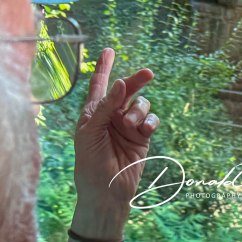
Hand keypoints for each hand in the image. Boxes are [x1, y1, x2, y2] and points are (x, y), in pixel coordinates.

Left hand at [71, 48, 158, 239]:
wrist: (106, 192)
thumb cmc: (90, 162)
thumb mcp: (91, 132)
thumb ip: (106, 106)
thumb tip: (120, 83)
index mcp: (93, 112)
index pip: (99, 84)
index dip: (103, 66)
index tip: (108, 50)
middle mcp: (111, 116)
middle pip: (126, 90)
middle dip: (136, 81)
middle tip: (148, 74)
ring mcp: (128, 126)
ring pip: (140, 104)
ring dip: (139, 110)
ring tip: (132, 124)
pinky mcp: (142, 137)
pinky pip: (151, 120)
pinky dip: (150, 121)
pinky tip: (145, 130)